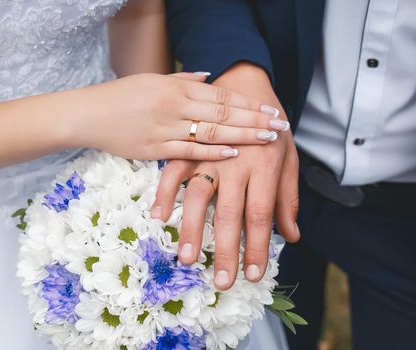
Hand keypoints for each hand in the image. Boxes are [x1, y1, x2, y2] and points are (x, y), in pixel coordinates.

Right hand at [69, 72, 285, 160]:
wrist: (90, 114)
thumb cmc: (121, 96)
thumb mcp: (153, 79)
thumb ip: (182, 80)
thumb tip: (209, 76)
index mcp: (175, 87)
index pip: (221, 95)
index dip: (248, 103)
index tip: (270, 109)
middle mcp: (175, 105)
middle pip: (223, 112)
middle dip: (255, 119)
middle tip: (280, 125)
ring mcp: (165, 127)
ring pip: (212, 131)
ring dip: (242, 135)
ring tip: (266, 139)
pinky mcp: (155, 148)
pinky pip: (189, 151)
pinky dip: (212, 152)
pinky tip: (233, 153)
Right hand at [151, 64, 299, 289]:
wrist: (246, 81)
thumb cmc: (271, 125)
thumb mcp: (288, 158)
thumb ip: (289, 197)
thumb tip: (292, 236)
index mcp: (265, 166)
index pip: (261, 215)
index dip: (257, 247)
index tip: (253, 275)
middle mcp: (236, 163)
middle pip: (231, 213)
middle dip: (227, 250)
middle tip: (223, 282)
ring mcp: (209, 155)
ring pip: (199, 197)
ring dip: (193, 229)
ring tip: (187, 259)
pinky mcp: (188, 147)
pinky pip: (172, 173)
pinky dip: (164, 195)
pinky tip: (158, 219)